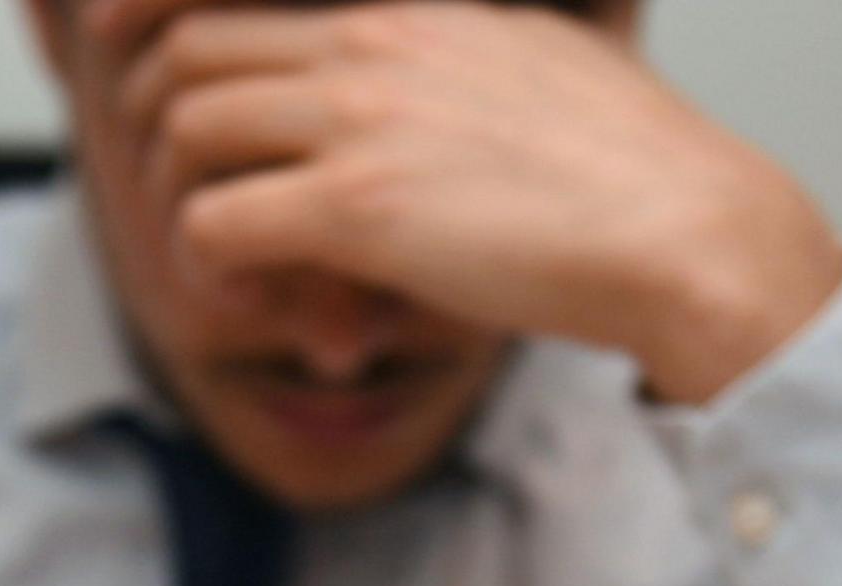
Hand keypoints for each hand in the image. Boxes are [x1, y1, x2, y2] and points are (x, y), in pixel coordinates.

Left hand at [98, 0, 841, 403]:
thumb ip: (458, 65)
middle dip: (164, 132)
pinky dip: (212, 269)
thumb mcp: (538, 67)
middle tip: (195, 202)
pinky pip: (215, 223)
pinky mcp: (355, 207)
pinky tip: (257, 300)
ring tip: (232, 265)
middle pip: (189, 52)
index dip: (171, 37)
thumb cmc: (633, 175)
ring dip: (183, 204)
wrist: (691, 233)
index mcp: (410, 2)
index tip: (150, 86)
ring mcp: (359, 116)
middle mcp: (372, 38)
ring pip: (185, 131)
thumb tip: (423, 102)